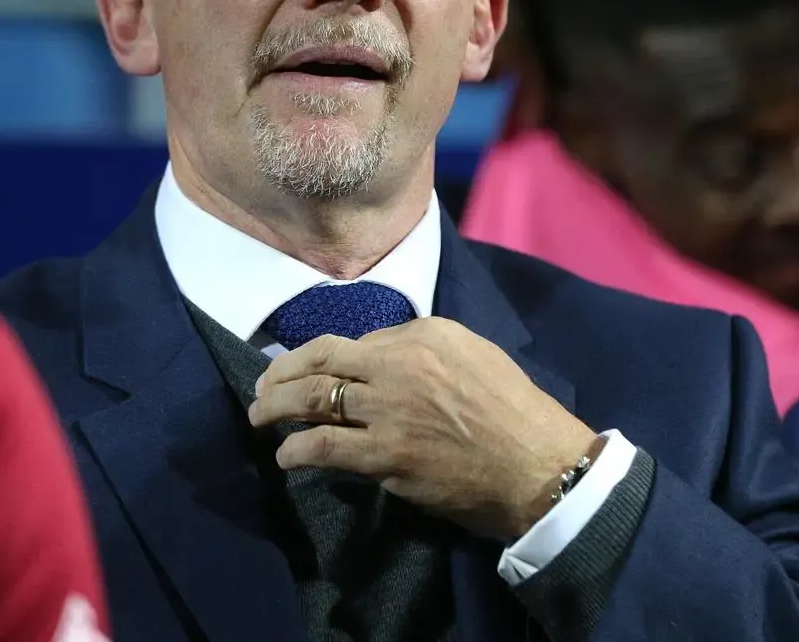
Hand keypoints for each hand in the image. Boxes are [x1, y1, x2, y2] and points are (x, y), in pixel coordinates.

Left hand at [249, 317, 599, 541]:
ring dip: (276, 406)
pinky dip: (296, 449)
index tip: (305, 368)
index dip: (321, 357)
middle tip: (263, 385)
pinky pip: (325, 446)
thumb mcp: (475, 355)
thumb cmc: (515, 412)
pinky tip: (285, 456)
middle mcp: (400, 363)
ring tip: (259, 416)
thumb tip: (380, 361)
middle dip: (282, 371)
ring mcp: (389, 409)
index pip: (355, 340)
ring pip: (314, 398)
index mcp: (425, 334)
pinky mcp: (385, 454)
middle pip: (322, 359)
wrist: (539, 465)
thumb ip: (426, 351)